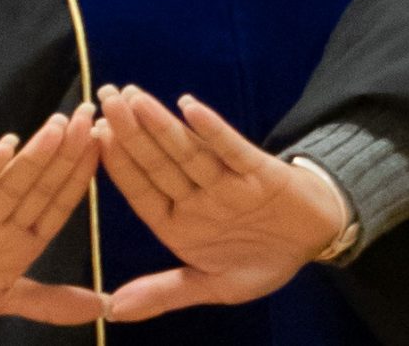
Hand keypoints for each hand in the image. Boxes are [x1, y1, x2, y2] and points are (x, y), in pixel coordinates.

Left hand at [91, 85, 347, 321]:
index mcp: (179, 224)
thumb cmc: (261, 259)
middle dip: (130, 132)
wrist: (315, 240)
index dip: (118, 165)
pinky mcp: (258, 170)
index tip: (92, 138)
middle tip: (104, 97)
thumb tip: (113, 311)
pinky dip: (212, 129)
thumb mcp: (215, 286)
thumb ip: (164, 293)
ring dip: (160, 124)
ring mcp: (226, 181)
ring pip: (187, 151)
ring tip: (133, 97)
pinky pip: (231, 148)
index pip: (142, 191)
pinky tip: (189, 106)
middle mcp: (197, 198)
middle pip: (158, 162)